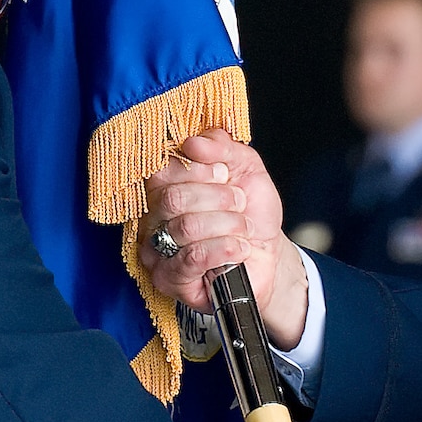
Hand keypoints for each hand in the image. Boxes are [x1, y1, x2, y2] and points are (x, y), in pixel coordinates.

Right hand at [138, 129, 308, 346]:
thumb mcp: (246, 168)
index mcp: (165, 187)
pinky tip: (240, 248)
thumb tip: (193, 143)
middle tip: (239, 204)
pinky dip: (225, 248)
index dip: (200, 170)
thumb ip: (222, 147)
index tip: (225, 175)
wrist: (268, 255)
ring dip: (228, 224)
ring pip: (186, 227)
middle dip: (218, 199)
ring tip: (243, 229)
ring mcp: (156, 250)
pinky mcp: (169, 279)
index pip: (162, 171)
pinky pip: (193, 257)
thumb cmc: (251, 213)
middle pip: (172, 199)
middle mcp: (153, 217)